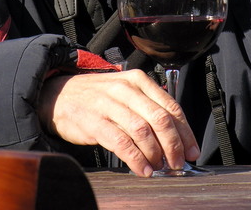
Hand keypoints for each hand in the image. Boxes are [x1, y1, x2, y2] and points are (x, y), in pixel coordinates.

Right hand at [38, 69, 199, 176]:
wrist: (59, 95)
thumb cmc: (98, 97)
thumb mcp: (125, 91)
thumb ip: (148, 106)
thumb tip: (175, 136)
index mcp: (138, 80)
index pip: (170, 106)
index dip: (185, 132)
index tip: (191, 150)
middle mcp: (126, 89)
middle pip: (160, 119)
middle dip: (174, 144)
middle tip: (178, 162)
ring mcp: (109, 104)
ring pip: (143, 131)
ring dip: (155, 154)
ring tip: (159, 167)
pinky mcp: (94, 121)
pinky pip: (121, 143)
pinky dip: (136, 159)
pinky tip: (142, 169)